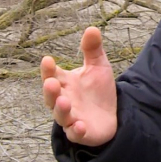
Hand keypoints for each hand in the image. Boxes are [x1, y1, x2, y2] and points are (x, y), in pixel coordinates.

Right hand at [41, 26, 116, 146]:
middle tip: (50, 83)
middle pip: (51, 96)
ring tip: (64, 102)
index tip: (48, 60)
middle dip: (49, 91)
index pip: (52, 75)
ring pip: (60, 115)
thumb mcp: (98, 67)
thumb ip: (93, 50)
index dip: (48, 69)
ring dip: (60, 109)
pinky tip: (79, 126)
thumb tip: (92, 28)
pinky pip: (75, 133)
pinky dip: (76, 130)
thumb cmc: (98, 91)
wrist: (113, 115)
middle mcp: (63, 100)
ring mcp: (71, 117)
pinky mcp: (81, 133)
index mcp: (65, 83)